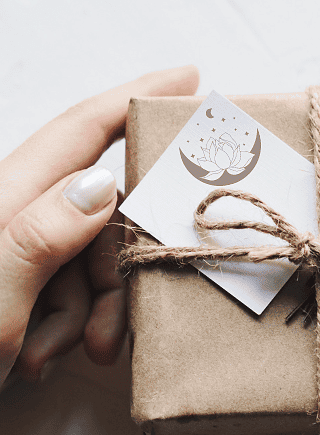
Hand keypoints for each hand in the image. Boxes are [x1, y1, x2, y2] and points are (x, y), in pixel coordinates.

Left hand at [0, 65, 199, 383]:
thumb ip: (39, 238)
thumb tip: (100, 184)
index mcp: (9, 198)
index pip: (83, 130)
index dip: (137, 98)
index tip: (187, 78)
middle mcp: (20, 213)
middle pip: (103, 215)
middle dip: (114, 274)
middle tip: (106, 335)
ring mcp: (25, 248)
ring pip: (96, 257)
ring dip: (91, 311)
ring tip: (54, 355)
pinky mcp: (28, 278)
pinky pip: (78, 285)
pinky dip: (74, 323)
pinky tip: (41, 356)